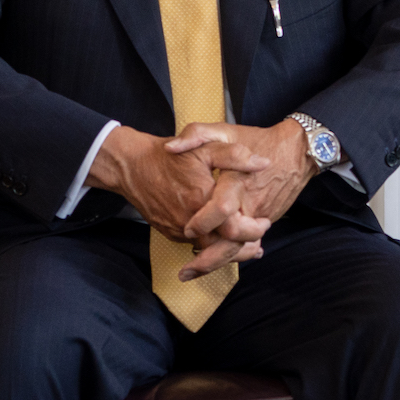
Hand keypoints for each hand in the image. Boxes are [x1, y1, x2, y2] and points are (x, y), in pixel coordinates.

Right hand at [89, 125, 255, 242]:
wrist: (133, 167)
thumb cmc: (171, 156)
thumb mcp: (206, 148)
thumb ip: (236, 156)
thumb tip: (264, 163)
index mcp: (202, 200)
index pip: (232, 228)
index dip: (252, 230)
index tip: (266, 223)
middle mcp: (189, 221)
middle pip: (221, 248)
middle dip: (243, 249)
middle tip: (259, 243)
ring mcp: (177, 229)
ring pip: (207, 250)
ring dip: (228, 251)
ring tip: (249, 247)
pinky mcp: (169, 232)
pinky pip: (194, 245)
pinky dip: (211, 246)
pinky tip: (223, 239)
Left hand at [168, 119, 316, 272]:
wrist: (297, 149)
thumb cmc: (259, 139)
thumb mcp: (225, 130)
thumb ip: (196, 134)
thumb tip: (170, 148)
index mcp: (237, 182)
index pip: (221, 209)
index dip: (203, 222)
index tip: (187, 229)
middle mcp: (249, 203)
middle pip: (231, 240)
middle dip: (208, 260)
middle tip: (185, 272)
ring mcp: (261, 214)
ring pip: (240, 246)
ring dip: (219, 262)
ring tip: (195, 272)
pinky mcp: (267, 218)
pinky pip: (249, 241)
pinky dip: (234, 253)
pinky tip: (219, 260)